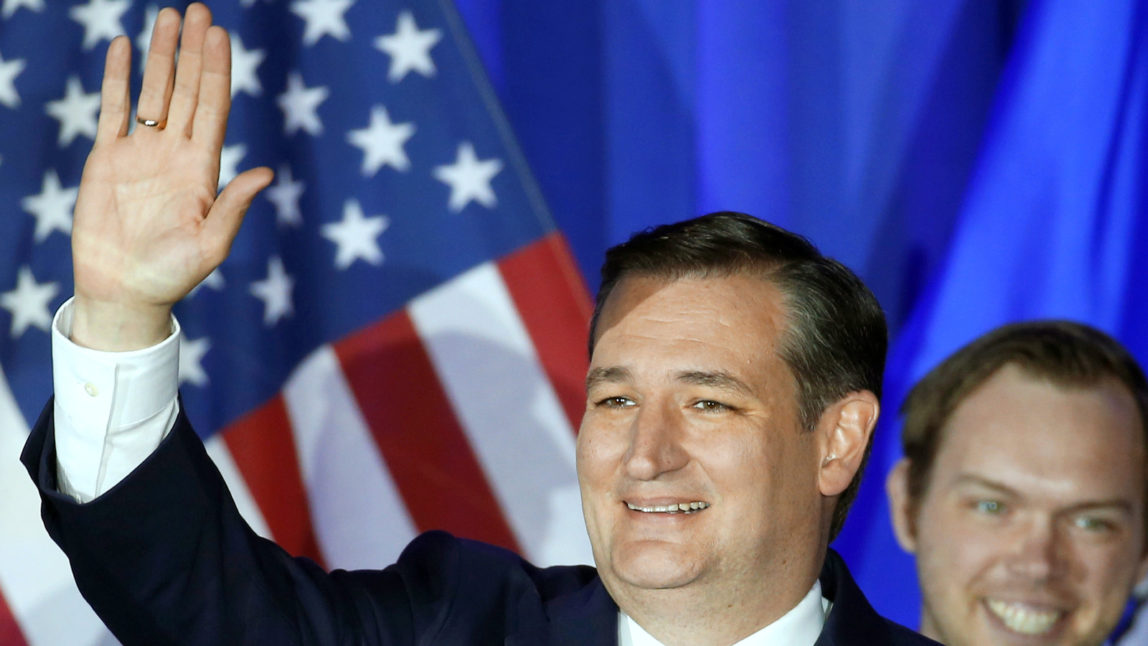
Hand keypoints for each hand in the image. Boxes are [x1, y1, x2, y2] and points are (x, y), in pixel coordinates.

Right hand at [70, 3, 272, 350]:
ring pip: (153, 91)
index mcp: (203, 169)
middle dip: (193, 51)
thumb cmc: (172, 276)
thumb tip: (265, 173)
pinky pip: (113, 110)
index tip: (220, 36)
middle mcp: (176, 153)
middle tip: (198, 11)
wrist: (124, 292)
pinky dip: (117, 78)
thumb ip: (234, 206)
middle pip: (187, 90)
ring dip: (160, 56)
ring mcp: (142, 152)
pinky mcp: (108, 159)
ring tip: (166, 16)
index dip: (217, 72)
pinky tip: (122, 47)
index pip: (213, 108)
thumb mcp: (211, 244)